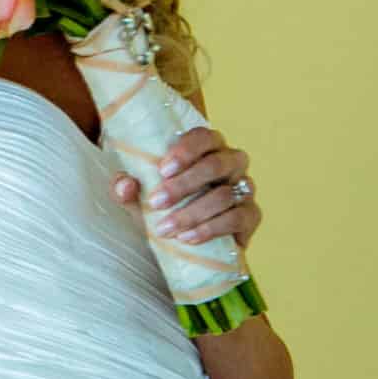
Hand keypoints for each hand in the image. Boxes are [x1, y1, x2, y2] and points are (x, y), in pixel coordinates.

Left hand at [110, 126, 261, 254]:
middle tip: (156, 202)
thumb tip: (125, 185)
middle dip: (184, 184)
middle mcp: (230, 163)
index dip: (186, 151)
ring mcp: (244, 188)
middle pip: (217, 164)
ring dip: (192, 213)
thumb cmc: (162, 207)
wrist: (183, 242)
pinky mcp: (251, 216)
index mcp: (206, 148)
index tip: (161, 170)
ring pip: (225, 194)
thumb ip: (126, 188)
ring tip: (165, 228)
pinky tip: (187, 238)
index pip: (204, 136)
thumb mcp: (138, 197)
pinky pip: (238, 218)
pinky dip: (210, 228)